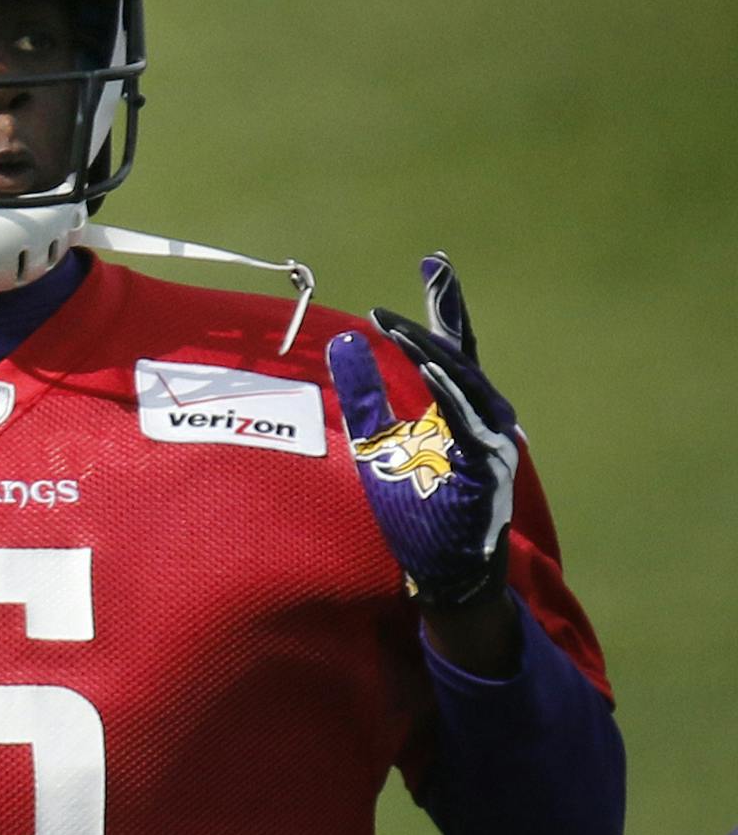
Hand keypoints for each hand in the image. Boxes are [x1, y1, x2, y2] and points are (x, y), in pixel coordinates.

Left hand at [325, 253, 519, 608]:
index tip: (433, 262)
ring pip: (464, 386)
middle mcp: (484, 418)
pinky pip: (466, 425)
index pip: (451, 347)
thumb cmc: (417, 509)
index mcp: (460, 409)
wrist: (447, 572)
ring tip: (397, 329)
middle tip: (409, 290)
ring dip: (431, 355)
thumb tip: (344, 341)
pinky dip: (447, 396)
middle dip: (436, 322)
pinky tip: (425, 370)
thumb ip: (366, 395)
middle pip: (460, 358)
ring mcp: (490, 443)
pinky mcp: (486, 469)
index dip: (443, 306)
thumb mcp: (378, 444)